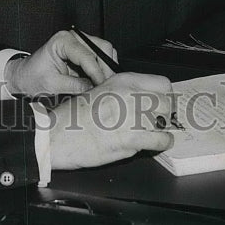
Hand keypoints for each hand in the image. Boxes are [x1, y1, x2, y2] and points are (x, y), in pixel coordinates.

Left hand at [5, 29, 117, 97]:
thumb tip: (94, 90)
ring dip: (107, 68)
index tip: (102, 86)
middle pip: (101, 47)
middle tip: (108, 86)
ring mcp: (80, 43)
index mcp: (62, 40)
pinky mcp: (84, 52)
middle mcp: (74, 38)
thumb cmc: (33, 77)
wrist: (25, 77)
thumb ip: (75, 86)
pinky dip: (104, 69)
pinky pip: (101, 57)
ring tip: (105, 85)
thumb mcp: (52, 84)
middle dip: (106, 68)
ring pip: (105, 51)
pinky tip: (102, 82)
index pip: (87, 55)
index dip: (97, 72)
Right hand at [49, 72, 174, 169]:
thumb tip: (143, 99)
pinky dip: (162, 143)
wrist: (57, 135)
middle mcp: (129, 96)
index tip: (161, 102)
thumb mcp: (100, 91)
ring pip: (165, 121)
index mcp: (122, 81)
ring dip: (162, 128)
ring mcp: (131, 118)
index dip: (164, 94)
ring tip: (156, 132)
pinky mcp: (129, 140)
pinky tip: (155, 143)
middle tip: (159, 119)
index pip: (162, 83)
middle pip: (167, 102)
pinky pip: (160, 141)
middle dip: (165, 112)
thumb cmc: (73, 116)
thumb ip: (123, 93)